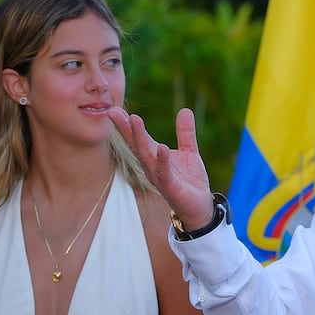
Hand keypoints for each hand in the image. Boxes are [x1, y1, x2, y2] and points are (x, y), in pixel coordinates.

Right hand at [109, 106, 213, 224]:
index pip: (139, 139)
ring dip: (140, 139)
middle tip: (115, 112)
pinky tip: (162, 147)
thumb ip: (185, 133)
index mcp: (154, 158)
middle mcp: (152, 167)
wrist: (199, 205)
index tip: (116, 109)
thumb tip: (185, 110)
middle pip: (137, 145)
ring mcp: (159, 177)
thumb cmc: (189, 180)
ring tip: (135, 121)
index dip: (128, 124)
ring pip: (146, 156)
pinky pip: (164, 172)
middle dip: (126, 129)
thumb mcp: (189, 152)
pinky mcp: (171, 187)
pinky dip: (162, 160)